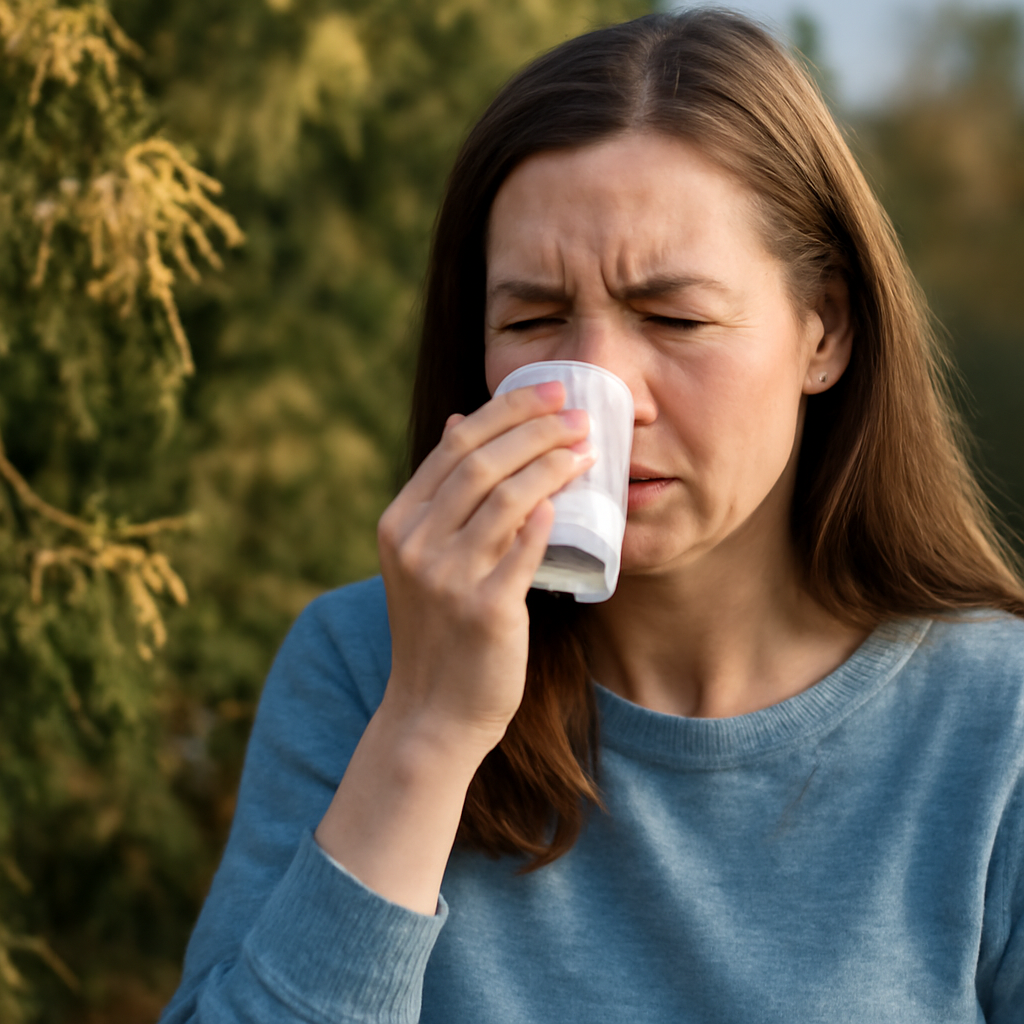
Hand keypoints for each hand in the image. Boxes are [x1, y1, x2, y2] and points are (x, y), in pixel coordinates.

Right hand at [376, 380, 593, 753]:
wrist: (432, 710)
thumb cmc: (439, 628)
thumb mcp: (422, 557)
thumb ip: (441, 494)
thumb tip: (461, 420)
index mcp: (400, 523)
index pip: (455, 447)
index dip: (506, 411)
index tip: (549, 390)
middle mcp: (415, 544)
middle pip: (480, 463)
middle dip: (536, 427)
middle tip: (579, 413)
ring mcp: (446, 577)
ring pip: (505, 498)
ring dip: (551, 464)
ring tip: (586, 448)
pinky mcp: (483, 610)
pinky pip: (522, 550)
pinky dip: (545, 517)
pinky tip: (569, 497)